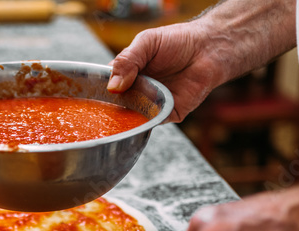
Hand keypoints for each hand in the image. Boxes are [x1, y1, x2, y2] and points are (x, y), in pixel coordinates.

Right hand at [107, 18, 224, 122]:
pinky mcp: (167, 115)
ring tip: (119, 113)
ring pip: (131, 118)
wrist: (209, 48)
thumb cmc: (178, 41)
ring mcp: (150, 104)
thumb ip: (128, 60)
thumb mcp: (147, 42)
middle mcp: (136, 91)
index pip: (106, 85)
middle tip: (101, 107)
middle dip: (108, 108)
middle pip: (115, 105)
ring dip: (124, 118)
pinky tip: (140, 116)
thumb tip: (113, 86)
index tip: (89, 93)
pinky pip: (152, 122)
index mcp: (127, 73)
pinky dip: (145, 121)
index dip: (98, 90)